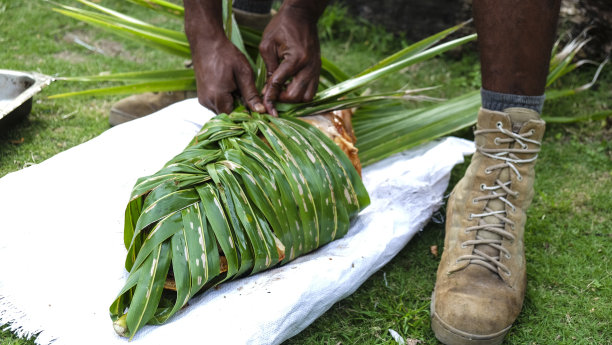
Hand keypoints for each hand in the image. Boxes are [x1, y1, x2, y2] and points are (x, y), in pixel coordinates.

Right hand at [184, 0, 264, 114]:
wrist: (206, 42)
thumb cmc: (226, 54)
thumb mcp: (243, 73)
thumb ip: (251, 94)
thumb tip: (261, 111)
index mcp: (218, 97)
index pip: (236, 117)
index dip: (248, 115)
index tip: (258, 109)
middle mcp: (208, 102)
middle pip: (229, 115)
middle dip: (241, 109)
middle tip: (249, 95)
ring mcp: (203, 99)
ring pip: (223, 110)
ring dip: (233, 104)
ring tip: (238, 89)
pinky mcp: (202, 96)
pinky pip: (217, 104)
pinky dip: (226, 100)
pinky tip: (231, 87)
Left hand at [259, 2, 324, 115]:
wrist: (302, 15)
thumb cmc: (282, 26)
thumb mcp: (268, 44)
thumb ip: (268, 68)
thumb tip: (267, 89)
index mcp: (296, 58)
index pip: (280, 83)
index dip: (270, 95)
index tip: (263, 104)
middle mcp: (309, 66)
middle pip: (296, 95)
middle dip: (282, 99)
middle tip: (273, 95)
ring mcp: (315, 69)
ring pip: (308, 97)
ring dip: (294, 99)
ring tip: (283, 92)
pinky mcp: (318, 69)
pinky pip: (312, 90)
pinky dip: (302, 93)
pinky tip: (291, 88)